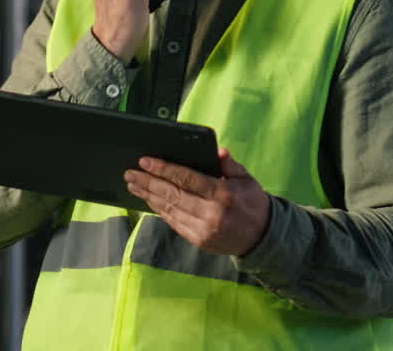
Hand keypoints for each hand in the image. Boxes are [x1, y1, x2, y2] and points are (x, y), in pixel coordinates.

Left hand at [125, 148, 269, 256]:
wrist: (262, 237)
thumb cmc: (253, 202)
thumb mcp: (247, 179)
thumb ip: (230, 164)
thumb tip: (217, 151)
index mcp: (223, 194)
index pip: (186, 178)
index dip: (163, 169)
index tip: (145, 161)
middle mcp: (211, 213)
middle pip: (172, 194)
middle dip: (148, 182)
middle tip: (130, 173)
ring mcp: (203, 229)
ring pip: (169, 209)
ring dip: (148, 196)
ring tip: (133, 185)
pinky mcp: (198, 240)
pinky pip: (173, 222)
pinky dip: (159, 210)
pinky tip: (149, 200)